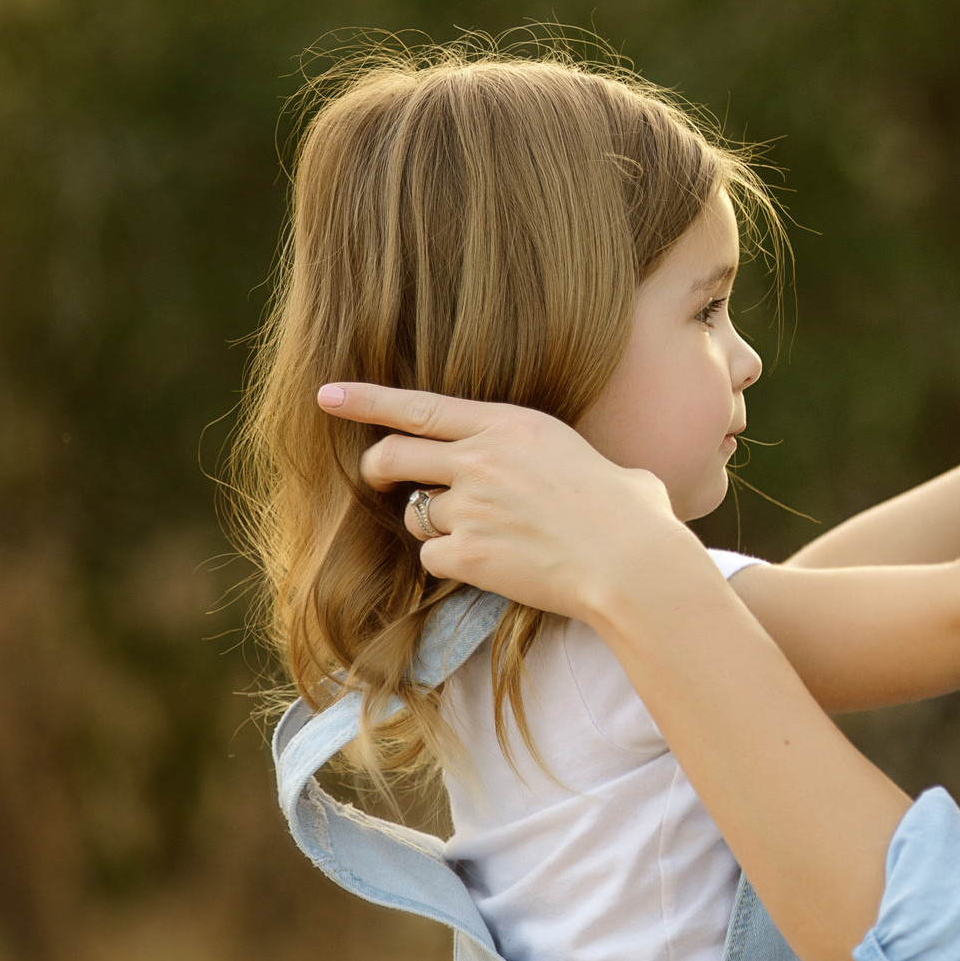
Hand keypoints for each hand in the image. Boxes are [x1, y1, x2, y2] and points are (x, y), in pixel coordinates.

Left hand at [322, 382, 697, 622]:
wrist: (632, 562)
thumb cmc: (633, 513)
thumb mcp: (596, 460)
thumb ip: (560, 459)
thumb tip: (603, 478)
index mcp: (510, 424)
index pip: (419, 406)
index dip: (365, 399)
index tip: (326, 394)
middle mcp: (480, 458)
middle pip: (391, 456)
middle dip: (376, 469)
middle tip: (379, 482)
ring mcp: (469, 506)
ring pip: (414, 515)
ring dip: (433, 527)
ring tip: (483, 537)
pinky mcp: (466, 552)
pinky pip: (434, 557)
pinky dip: (453, 564)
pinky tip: (493, 566)